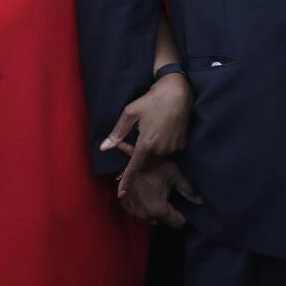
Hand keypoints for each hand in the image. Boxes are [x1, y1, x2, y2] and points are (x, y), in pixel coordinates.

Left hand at [100, 72, 193, 198]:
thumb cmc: (151, 100)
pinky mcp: (181, 144)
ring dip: (148, 152)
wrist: (178, 92)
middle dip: (137, 158)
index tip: (120, 193)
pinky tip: (158, 131)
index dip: (126, 181)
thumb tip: (104, 147)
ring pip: (156, 158)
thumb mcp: (129, 113)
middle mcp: (161, 150)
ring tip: (147, 132)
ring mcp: (173, 148)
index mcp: (146, 144)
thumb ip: (117, 133)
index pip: (134, 168)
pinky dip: (159, 147)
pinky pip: (167, 151)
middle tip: (135, 138)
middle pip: (145, 162)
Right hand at [118, 160, 201, 228]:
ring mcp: (134, 211)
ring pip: (152, 217)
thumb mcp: (174, 174)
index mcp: (158, 209)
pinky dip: (145, 206)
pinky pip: (140, 212)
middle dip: (169, 211)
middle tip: (169, 195)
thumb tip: (200, 201)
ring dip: (156, 209)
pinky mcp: (126, 206)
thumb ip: (188, 189)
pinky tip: (146, 193)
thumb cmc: (153, 165)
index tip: (184, 207)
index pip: (177, 223)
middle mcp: (145, 214)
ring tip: (157, 193)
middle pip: (165, 220)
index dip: (183, 216)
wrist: (131, 159)